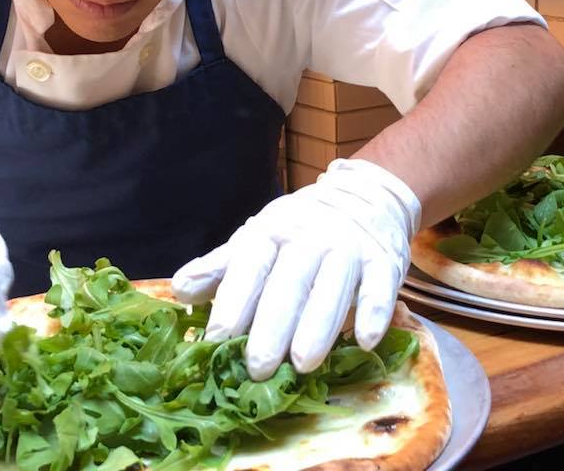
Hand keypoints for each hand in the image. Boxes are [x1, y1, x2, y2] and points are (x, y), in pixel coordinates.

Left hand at [172, 158, 420, 380]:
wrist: (366, 196)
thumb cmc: (300, 229)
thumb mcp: (257, 238)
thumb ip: (221, 266)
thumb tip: (180, 289)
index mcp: (272, 233)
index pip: (250, 267)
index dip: (233, 303)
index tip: (216, 339)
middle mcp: (310, 239)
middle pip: (289, 284)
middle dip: (273, 326)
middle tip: (257, 367)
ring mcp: (349, 249)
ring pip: (333, 288)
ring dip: (319, 326)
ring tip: (303, 364)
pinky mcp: (384, 261)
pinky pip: (380, 288)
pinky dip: (374, 313)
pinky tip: (364, 341)